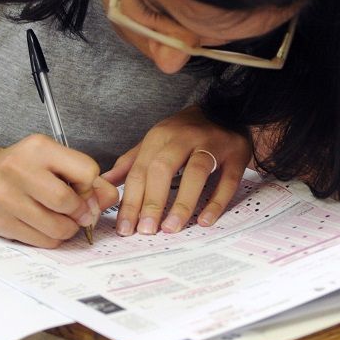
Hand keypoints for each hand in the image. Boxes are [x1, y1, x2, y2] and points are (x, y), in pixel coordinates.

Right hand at [0, 134, 117, 246]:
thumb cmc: (21, 170)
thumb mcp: (52, 162)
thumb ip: (86, 178)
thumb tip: (110, 198)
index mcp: (38, 148)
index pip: (86, 170)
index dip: (90, 186)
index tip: (83, 190)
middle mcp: (19, 169)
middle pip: (69, 202)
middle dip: (81, 212)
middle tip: (78, 212)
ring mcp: (7, 198)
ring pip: (59, 227)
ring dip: (69, 229)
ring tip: (62, 219)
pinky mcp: (2, 223)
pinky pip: (44, 241)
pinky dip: (53, 238)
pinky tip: (45, 226)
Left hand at [103, 106, 250, 235]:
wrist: (227, 108)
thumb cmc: (185, 132)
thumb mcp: (155, 141)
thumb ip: (131, 162)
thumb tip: (104, 182)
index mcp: (160, 137)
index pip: (140, 171)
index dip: (131, 201)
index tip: (125, 228)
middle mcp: (184, 138)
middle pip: (164, 169)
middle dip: (152, 202)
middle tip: (146, 231)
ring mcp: (212, 144)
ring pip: (196, 172)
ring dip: (183, 202)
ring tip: (171, 228)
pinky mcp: (236, 154)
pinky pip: (228, 179)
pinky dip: (217, 201)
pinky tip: (205, 221)